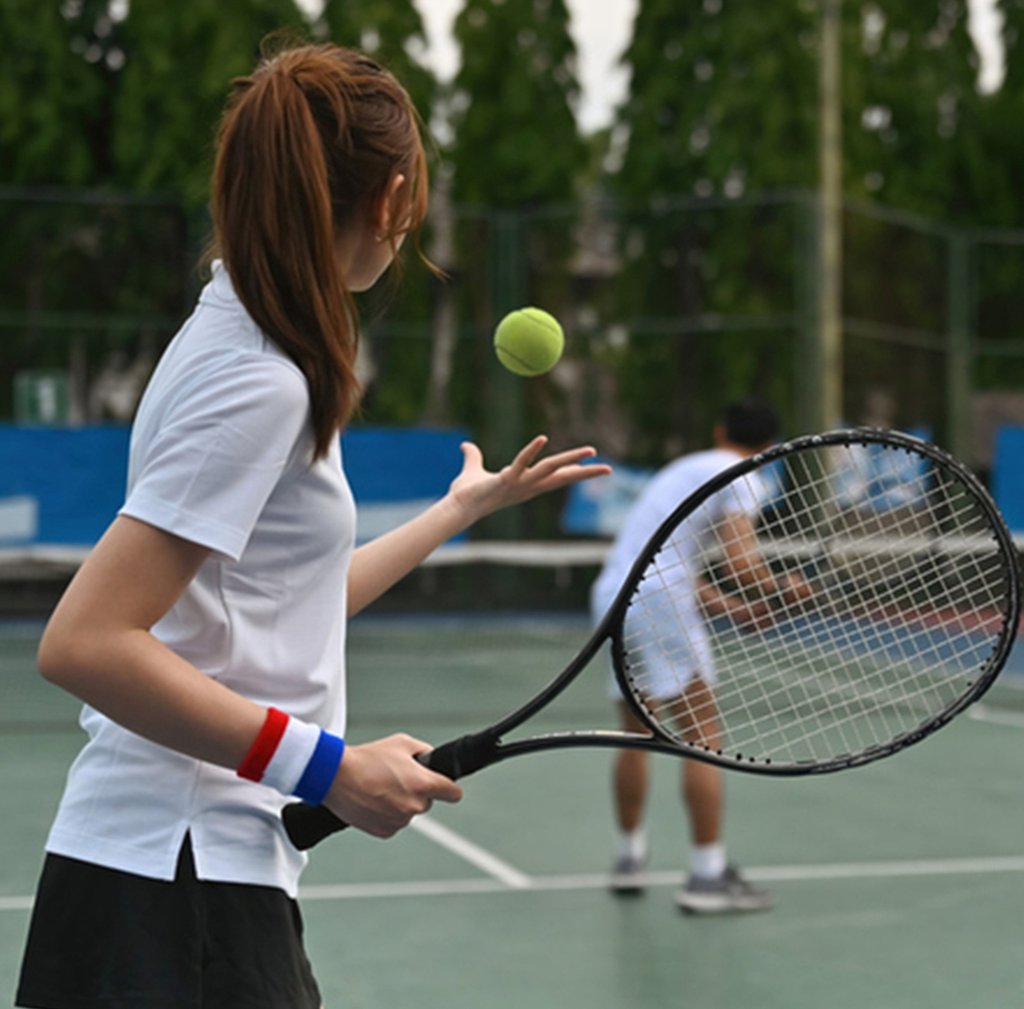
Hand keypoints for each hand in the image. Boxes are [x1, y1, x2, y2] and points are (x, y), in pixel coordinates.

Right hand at [323, 734, 462, 838]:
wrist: (336, 777)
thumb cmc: (368, 758)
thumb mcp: (402, 743)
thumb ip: (425, 751)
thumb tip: (434, 759)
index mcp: (423, 784)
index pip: (454, 793)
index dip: (450, 788)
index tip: (446, 788)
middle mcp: (414, 805)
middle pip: (428, 802)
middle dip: (418, 792)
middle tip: (397, 779)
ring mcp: (399, 820)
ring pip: (409, 812)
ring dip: (401, 803)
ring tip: (380, 787)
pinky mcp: (385, 831)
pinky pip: (394, 822)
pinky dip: (387, 814)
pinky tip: (374, 800)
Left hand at [448, 435, 611, 524]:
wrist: (457, 507)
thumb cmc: (467, 493)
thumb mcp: (473, 469)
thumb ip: (473, 456)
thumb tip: (465, 445)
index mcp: (526, 483)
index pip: (555, 477)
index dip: (574, 472)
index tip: (592, 466)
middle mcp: (527, 486)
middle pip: (562, 477)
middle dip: (586, 473)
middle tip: (608, 469)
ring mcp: (519, 484)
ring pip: (550, 470)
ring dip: (571, 460)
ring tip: (590, 451)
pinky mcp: (505, 481)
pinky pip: (521, 464)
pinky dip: (531, 451)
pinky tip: (543, 438)